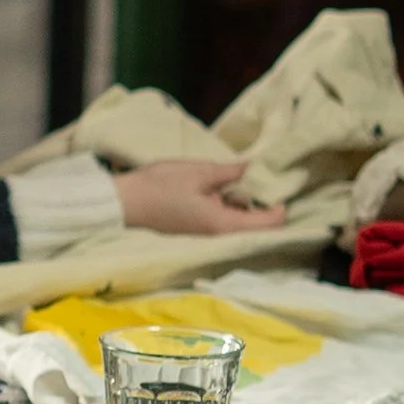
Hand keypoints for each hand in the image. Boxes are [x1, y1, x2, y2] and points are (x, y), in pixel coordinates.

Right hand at [112, 156, 290, 237]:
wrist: (123, 202)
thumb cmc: (159, 186)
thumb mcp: (198, 172)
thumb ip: (230, 172)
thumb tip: (253, 168)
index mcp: (223, 224)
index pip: (267, 224)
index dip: (279, 207)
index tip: (280, 185)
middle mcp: (219, 235)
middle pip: (256, 226)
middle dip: (263, 203)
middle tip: (264, 177)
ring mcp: (207, 234)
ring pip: (240, 223)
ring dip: (246, 203)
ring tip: (245, 178)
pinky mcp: (197, 229)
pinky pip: (224, 221)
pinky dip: (231, 205)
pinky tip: (225, 187)